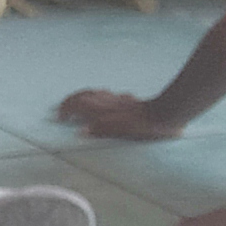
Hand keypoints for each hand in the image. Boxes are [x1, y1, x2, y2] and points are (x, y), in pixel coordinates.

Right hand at [59, 88, 187, 142]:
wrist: (166, 113)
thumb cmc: (143, 125)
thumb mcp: (120, 130)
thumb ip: (100, 129)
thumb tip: (81, 132)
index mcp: (101, 108)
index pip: (76, 103)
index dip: (65, 109)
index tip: (59, 118)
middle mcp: (107, 100)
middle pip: (83, 95)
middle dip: (70, 100)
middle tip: (64, 109)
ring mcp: (118, 98)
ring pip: (95, 93)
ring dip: (84, 97)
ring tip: (80, 105)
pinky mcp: (129, 100)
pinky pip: (110, 96)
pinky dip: (101, 98)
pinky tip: (106, 103)